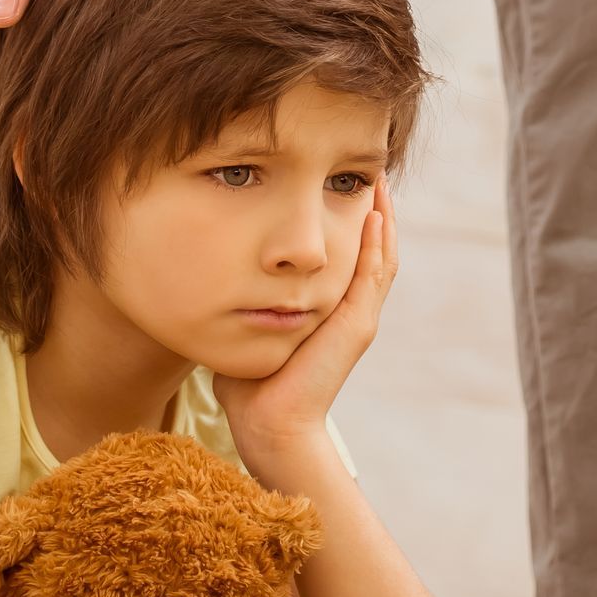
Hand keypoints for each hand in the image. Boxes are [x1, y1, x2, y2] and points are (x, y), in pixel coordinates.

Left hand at [214, 174, 399, 465]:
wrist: (268, 427)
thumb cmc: (250, 387)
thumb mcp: (249, 327)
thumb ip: (243, 301)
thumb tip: (213, 271)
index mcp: (330, 312)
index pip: (351, 256)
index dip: (353, 220)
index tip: (341, 184)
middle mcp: (351, 312)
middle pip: (375, 249)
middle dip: (376, 208)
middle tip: (372, 169)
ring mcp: (358, 319)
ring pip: (382, 257)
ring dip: (384, 217)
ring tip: (379, 180)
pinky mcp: (356, 327)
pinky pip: (373, 276)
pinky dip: (377, 244)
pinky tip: (374, 215)